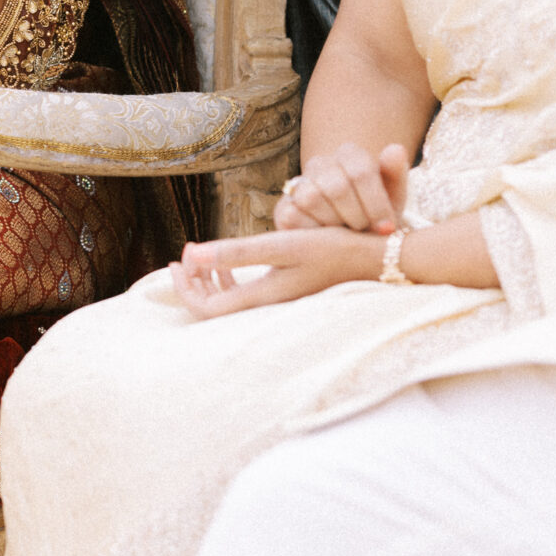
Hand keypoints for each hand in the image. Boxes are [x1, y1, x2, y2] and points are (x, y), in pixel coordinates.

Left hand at [169, 225, 380, 319]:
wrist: (377, 259)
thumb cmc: (332, 249)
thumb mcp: (283, 245)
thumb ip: (237, 252)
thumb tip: (192, 254)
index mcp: (261, 298)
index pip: (206, 310)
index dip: (185, 288)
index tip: (179, 258)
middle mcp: (267, 307)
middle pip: (214, 310)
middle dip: (192, 285)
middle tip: (183, 257)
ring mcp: (277, 303)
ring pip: (230, 303)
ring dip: (210, 282)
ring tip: (200, 257)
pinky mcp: (286, 293)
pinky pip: (247, 295)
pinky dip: (230, 280)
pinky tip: (229, 261)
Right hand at [274, 143, 409, 234]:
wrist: (352, 242)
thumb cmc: (376, 217)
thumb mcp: (393, 200)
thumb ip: (395, 175)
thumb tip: (395, 149)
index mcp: (350, 155)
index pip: (360, 171)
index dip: (376, 204)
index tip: (386, 228)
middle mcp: (321, 164)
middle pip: (337, 187)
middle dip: (357, 217)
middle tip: (365, 232)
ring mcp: (299, 184)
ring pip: (312, 198)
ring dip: (334, 224)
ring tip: (347, 234)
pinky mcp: (283, 208)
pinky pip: (293, 215)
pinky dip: (314, 232)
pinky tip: (327, 238)